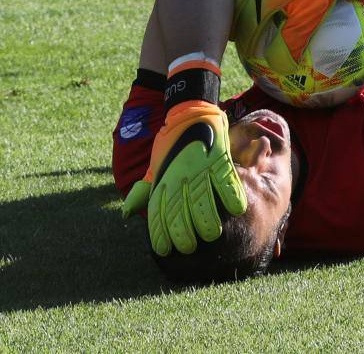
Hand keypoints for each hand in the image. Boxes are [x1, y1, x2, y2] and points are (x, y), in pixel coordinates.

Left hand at [122, 101, 246, 255]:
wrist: (189, 113)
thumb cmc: (171, 144)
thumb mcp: (153, 168)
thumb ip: (143, 192)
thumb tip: (127, 214)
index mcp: (162, 181)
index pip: (158, 214)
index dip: (160, 235)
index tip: (165, 250)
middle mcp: (179, 178)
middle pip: (180, 214)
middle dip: (184, 235)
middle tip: (189, 247)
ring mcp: (200, 170)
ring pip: (204, 204)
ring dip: (208, 223)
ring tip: (211, 234)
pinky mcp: (219, 160)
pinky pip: (228, 184)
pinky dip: (233, 198)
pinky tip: (236, 210)